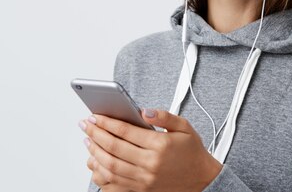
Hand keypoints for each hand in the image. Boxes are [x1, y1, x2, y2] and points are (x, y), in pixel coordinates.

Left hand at [81, 109, 222, 191]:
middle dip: (96, 134)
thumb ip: (164, 116)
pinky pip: (113, 184)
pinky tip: (95, 163)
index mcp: (160, 145)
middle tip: (86, 125)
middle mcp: (150, 163)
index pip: (125, 131)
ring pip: (110, 166)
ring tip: (88, 141)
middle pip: (114, 148)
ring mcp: (144, 179)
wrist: (201, 179)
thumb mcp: (184, 127)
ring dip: (94, 153)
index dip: (107, 122)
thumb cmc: (192, 152)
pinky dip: (100, 174)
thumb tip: (144, 111)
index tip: (95, 116)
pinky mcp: (140, 190)